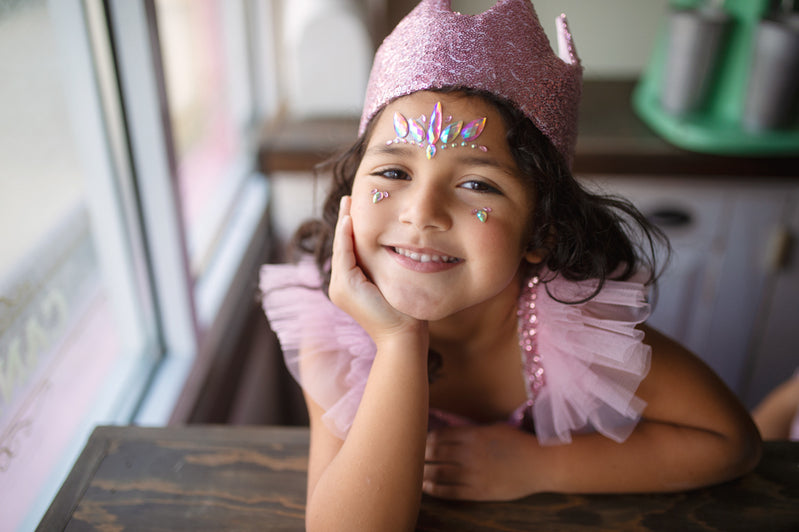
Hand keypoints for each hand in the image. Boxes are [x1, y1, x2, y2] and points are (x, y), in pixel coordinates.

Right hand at [329, 196, 425, 344]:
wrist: (403, 336)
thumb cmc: (406, 313)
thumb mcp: (394, 283)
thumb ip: (387, 267)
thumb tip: (399, 244)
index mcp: (351, 285)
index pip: (349, 250)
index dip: (351, 229)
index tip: (357, 208)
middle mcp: (340, 286)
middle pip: (342, 245)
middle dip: (345, 220)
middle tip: (349, 198)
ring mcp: (340, 288)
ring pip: (341, 248)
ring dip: (344, 223)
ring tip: (348, 202)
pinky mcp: (346, 287)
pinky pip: (344, 255)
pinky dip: (345, 236)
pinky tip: (349, 219)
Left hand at [423, 424, 542, 500]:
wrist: (541, 464)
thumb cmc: (519, 443)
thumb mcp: (494, 428)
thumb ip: (471, 431)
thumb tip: (448, 433)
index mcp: (474, 435)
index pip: (439, 435)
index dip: (425, 438)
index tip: (417, 439)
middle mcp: (470, 453)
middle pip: (434, 452)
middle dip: (419, 454)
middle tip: (408, 455)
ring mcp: (474, 474)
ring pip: (438, 472)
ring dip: (422, 472)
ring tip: (411, 472)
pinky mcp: (478, 491)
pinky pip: (450, 491)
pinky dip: (434, 489)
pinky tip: (426, 486)